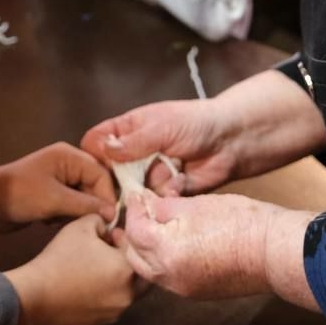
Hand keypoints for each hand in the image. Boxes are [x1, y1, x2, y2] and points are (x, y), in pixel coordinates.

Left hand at [0, 142, 116, 230]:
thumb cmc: (20, 195)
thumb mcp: (55, 200)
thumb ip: (86, 205)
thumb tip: (112, 213)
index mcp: (69, 156)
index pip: (101, 174)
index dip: (107, 196)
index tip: (109, 218)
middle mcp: (67, 165)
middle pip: (94, 186)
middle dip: (90, 206)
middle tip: (85, 223)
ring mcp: (59, 180)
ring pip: (84, 198)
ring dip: (76, 213)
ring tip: (59, 219)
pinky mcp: (52, 194)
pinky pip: (71, 206)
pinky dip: (65, 216)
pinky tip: (50, 221)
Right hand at [5, 214, 137, 324]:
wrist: (36, 295)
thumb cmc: (61, 258)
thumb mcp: (81, 226)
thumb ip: (101, 221)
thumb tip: (108, 229)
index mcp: (128, 270)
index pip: (135, 248)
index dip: (121, 238)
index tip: (107, 235)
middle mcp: (128, 295)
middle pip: (138, 274)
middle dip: (126, 262)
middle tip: (108, 253)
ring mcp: (115, 313)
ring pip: (125, 292)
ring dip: (115, 279)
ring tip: (94, 270)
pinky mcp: (101, 324)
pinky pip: (109, 305)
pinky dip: (103, 295)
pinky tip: (84, 287)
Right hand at [81, 98, 237, 195]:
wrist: (231, 141)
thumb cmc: (195, 123)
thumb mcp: (161, 127)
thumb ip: (133, 141)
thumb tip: (104, 149)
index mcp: (127, 131)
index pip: (96, 143)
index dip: (94, 156)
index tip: (100, 166)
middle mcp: (134, 155)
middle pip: (110, 173)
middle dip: (119, 179)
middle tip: (132, 179)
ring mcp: (149, 175)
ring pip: (133, 190)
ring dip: (148, 185)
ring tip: (169, 169)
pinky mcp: (165, 193)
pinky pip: (156, 201)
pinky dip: (167, 193)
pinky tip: (181, 180)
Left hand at [123, 191, 316, 307]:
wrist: (274, 251)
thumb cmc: (240, 222)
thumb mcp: (195, 205)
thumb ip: (164, 207)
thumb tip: (146, 205)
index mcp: (166, 251)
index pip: (134, 230)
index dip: (134, 210)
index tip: (137, 196)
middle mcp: (170, 277)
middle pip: (135, 256)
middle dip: (131, 234)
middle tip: (137, 214)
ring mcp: (183, 289)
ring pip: (150, 270)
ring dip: (145, 250)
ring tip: (149, 229)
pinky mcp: (197, 293)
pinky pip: (168, 278)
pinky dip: (162, 262)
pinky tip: (169, 245)